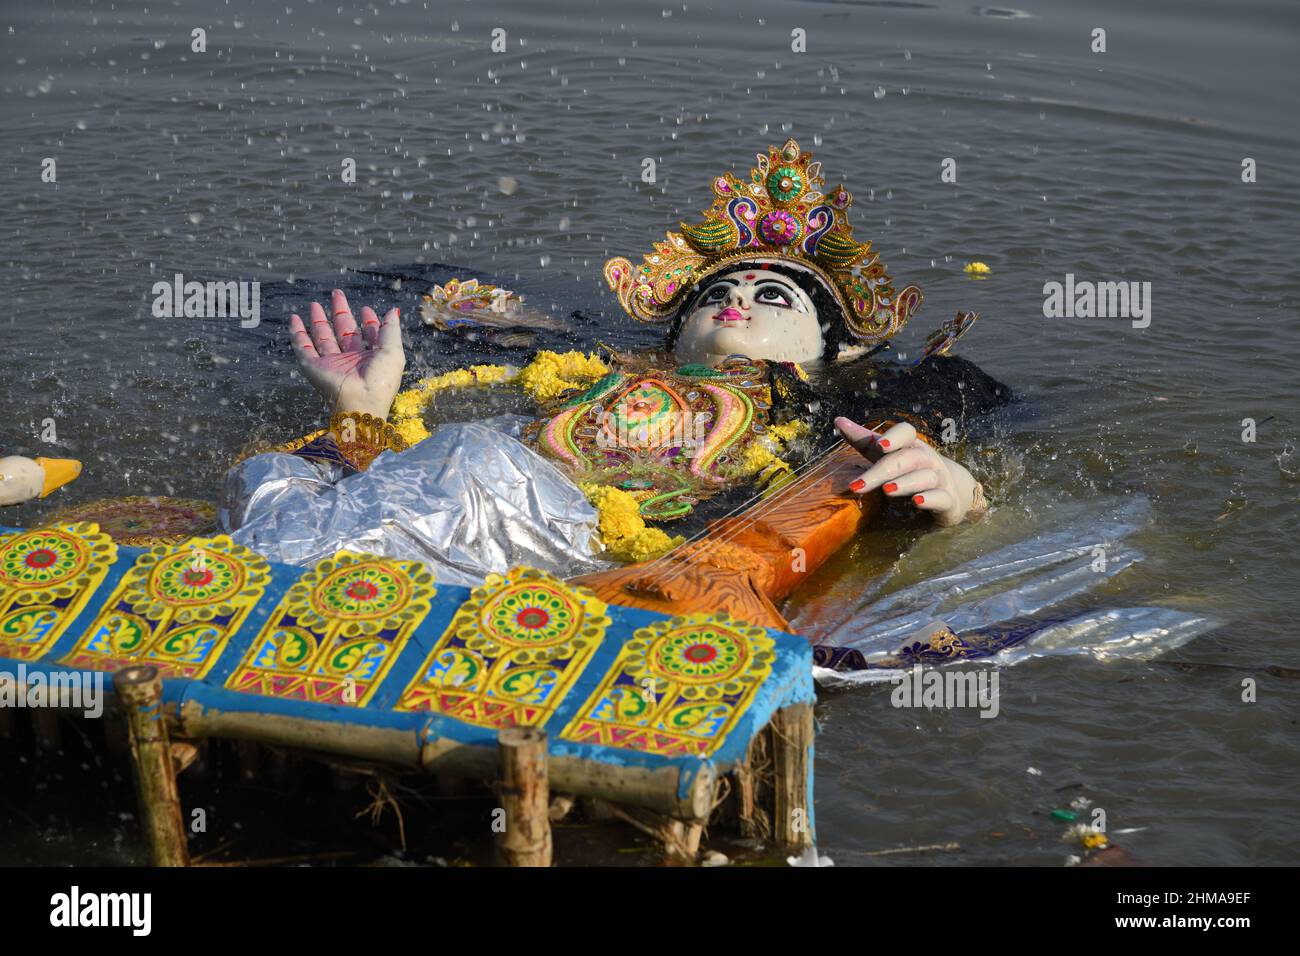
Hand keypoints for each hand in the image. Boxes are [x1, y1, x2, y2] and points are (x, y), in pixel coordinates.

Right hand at [289, 290, 404, 419]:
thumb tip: (393, 311)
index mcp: (370, 358)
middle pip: (343, 331)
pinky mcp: (313, 367)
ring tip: (315, 303)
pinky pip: (302, 347)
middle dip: (340, 313)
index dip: (367, 322)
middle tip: (337, 294)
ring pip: (322, 337)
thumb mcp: (392, 352)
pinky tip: (294, 319)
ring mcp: (331, 363)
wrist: (360, 404)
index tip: (365, 309)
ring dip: (318, 320)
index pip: (366, 336)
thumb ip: (391, 330)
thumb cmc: (380, 381)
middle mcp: (350, 360)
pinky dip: (297, 334)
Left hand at [836, 416, 982, 526]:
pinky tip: (917, 502)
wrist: (950, 492)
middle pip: (907, 459)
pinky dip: (930, 499)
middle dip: (882, 471)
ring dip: (905, 483)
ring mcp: (939, 479)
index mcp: (911, 445)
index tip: (880, 445)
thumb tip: (838, 420)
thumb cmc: (910, 470)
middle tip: (858, 485)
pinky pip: (941, 498)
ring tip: (887, 489)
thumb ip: (865, 441)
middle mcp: (926, 459)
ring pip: (925, 477)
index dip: (894, 437)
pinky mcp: (947, 500)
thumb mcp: (888, 455)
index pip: (906, 432)